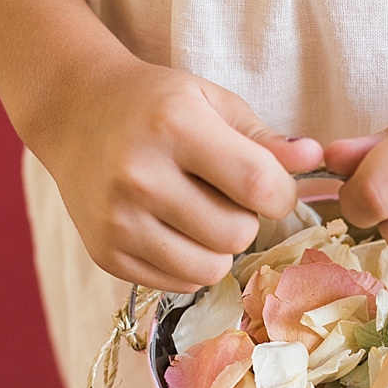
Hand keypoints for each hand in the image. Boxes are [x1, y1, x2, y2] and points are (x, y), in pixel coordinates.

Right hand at [23, 57, 321, 291]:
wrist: (73, 112)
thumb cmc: (156, 104)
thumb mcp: (213, 103)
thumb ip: (266, 137)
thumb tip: (314, 157)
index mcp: (174, 127)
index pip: (260, 186)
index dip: (281, 194)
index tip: (269, 184)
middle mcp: (139, 176)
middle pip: (238, 234)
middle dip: (246, 218)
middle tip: (223, 194)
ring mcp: (116, 220)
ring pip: (211, 269)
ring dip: (219, 246)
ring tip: (200, 212)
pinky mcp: (105, 254)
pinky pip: (180, 283)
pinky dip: (189, 263)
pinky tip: (172, 227)